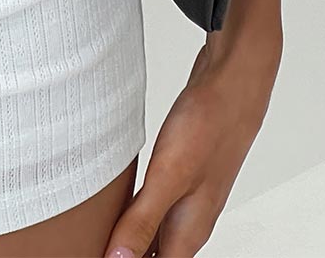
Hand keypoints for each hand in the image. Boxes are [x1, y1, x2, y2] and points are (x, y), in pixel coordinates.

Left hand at [102, 27, 281, 257]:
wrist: (233, 84)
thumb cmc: (208, 127)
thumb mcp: (169, 177)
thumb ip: (143, 222)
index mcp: (187, 232)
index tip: (93, 251)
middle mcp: (189, 221)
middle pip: (153, 255)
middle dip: (124, 253)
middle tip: (92, 242)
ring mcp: (188, 198)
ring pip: (154, 233)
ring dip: (129, 236)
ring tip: (98, 232)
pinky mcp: (182, 175)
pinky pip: (155, 206)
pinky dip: (135, 212)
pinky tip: (119, 204)